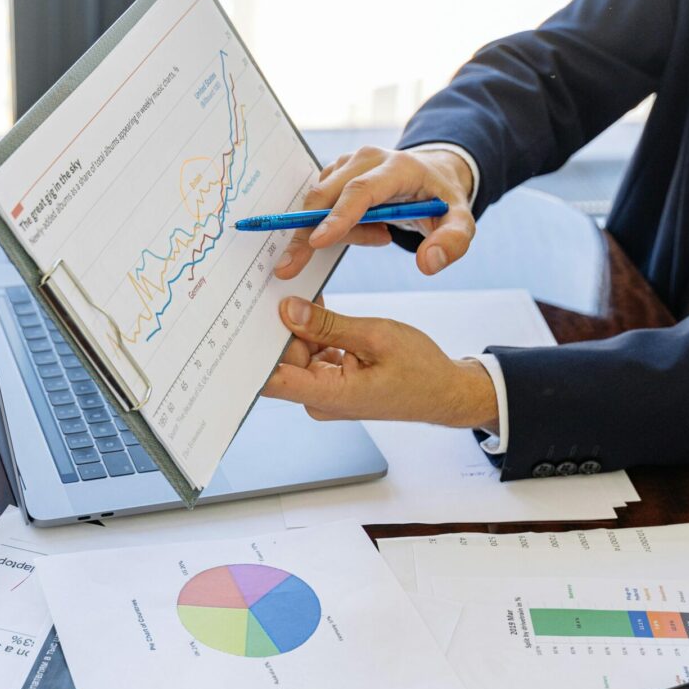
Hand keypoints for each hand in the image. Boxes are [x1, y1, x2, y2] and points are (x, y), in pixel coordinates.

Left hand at [263, 297, 498, 429]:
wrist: (444, 392)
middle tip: (283, 289)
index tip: (245, 321)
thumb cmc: (420, 370)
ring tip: (306, 297)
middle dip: (282, 326)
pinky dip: (315, 334)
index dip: (253, 352)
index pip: (271, 380)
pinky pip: (312, 355)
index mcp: (330, 395)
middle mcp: (320, 399)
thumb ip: (329, 324)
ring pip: (297, 353)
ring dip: (301, 327)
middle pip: (282, 359)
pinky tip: (320, 312)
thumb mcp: (375, 336)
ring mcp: (325, 392)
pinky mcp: (331, 383)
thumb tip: (289, 310)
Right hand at [274, 146, 474, 279]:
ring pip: (321, 202)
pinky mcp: (336, 172)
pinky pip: (322, 205)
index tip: (316, 242)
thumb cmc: (442, 201)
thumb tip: (427, 263)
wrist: (432, 175)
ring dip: (337, 231)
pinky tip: (369, 230)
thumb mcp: (461, 222)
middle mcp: (367, 158)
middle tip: (289, 267)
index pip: (361, 191)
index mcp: (398, 167)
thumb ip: (452, 242)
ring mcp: (347, 163)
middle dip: (305, 232)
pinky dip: (336, 226)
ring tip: (379, 236)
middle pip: (326, 196)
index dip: (337, 217)